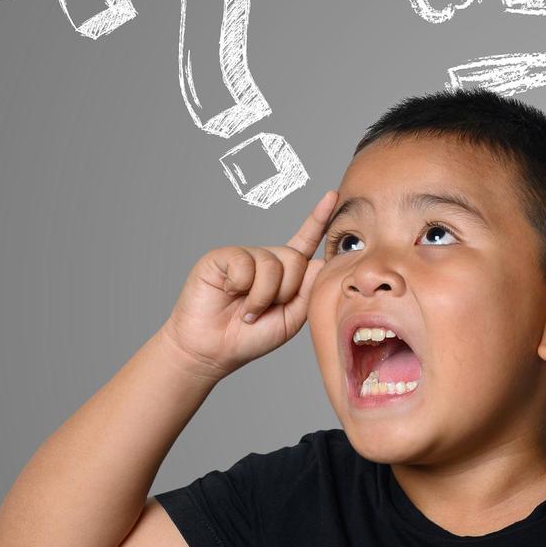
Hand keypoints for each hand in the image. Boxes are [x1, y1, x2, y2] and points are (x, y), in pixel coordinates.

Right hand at [158, 185, 337, 381]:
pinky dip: (240, 286)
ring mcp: (244, 256)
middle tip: (263, 310)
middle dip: (285, 290)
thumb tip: (321, 260)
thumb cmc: (249, 337)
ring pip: (271, 263)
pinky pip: (245, 263)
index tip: (333, 196)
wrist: (212, 350)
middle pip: (295, 258)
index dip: (318, 220)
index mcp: (285, 274)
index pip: (305, 242)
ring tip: (246, 310)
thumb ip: (308, 291)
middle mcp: (265, 260)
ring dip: (262, 295)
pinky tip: (229, 294)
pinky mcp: (222, 257)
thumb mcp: (291, 318)